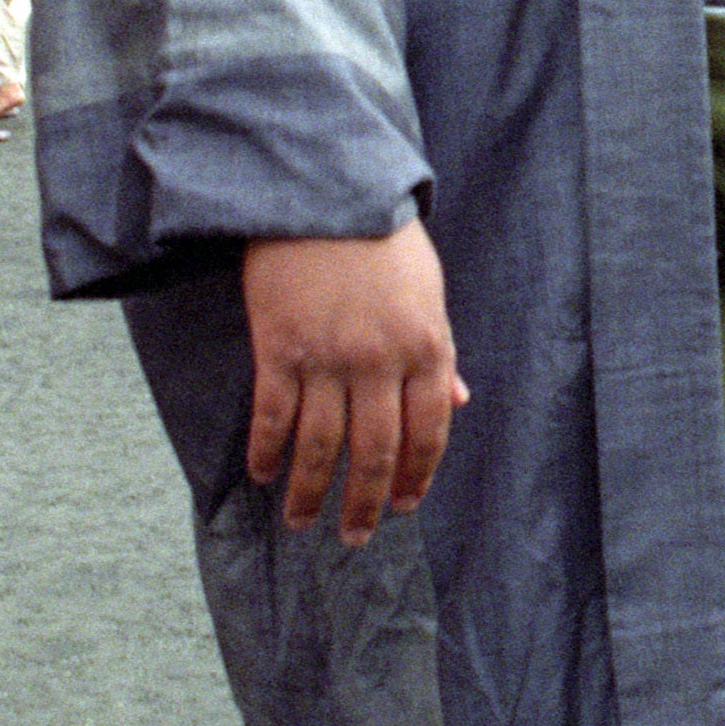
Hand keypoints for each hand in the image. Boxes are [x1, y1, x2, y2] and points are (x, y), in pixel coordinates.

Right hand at [243, 226, 468, 545]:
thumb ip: (440, 352)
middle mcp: (380, 361)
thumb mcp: (429, 291)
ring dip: (311, 492)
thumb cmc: (383, 238)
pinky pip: (274, 416)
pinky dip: (269, 452)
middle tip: (355, 538)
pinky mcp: (278, 347)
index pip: (429, 432)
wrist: (324, 188)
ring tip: (303, 523)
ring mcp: (327, 357)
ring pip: (321, 446)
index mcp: (426, 347)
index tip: (405, 507)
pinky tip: (265, 475)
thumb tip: (459, 404)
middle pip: (376, 452)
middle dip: (366, 503)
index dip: (417, 477)